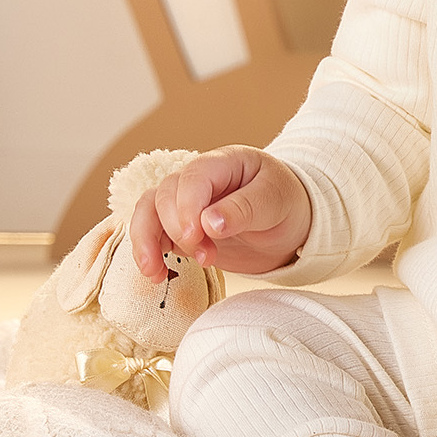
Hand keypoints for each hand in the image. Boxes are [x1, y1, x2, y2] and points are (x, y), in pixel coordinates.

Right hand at [129, 147, 312, 281]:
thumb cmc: (286, 204)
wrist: (290, 225)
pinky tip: (156, 274)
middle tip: (205, 256)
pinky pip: (151, 233)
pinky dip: (148, 252)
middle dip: (177, 229)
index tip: (196, 235)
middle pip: (165, 194)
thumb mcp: (276, 201)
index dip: (187, 206)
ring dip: (146, 240)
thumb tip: (209, 223)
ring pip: (148, 211)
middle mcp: (198, 179)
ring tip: (155, 271)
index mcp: (224, 163)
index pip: (193, 176)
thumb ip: (244, 209)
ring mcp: (185, 203)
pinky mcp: (180, 227)